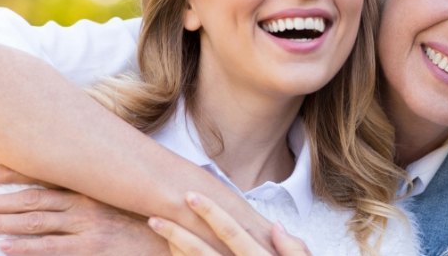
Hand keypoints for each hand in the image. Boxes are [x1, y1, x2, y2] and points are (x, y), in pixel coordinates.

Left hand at [0, 165, 167, 254]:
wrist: (176, 236)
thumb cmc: (147, 219)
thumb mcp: (120, 196)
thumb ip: (94, 189)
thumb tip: (65, 185)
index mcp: (89, 188)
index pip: (44, 177)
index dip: (13, 175)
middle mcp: (84, 205)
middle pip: (31, 201)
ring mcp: (87, 229)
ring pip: (34, 223)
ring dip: (0, 223)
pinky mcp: (92, 250)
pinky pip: (51, 249)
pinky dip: (25, 248)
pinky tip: (2, 247)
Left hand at [148, 192, 309, 255]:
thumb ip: (293, 248)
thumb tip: (275, 225)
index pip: (232, 233)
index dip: (210, 213)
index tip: (190, 196)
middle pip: (202, 252)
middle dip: (176, 234)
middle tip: (154, 218)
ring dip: (174, 251)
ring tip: (158, 232)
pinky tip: (170, 254)